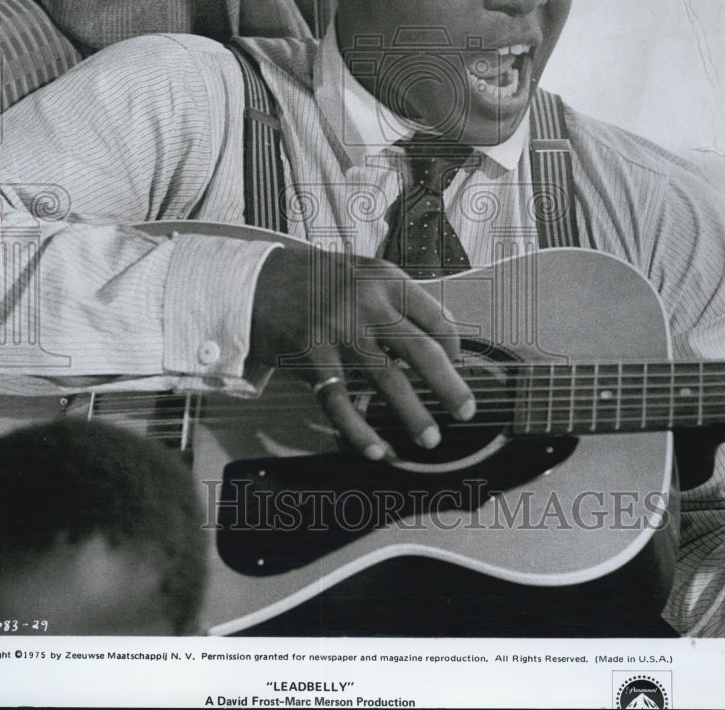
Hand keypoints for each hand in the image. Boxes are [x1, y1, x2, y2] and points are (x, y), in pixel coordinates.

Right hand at [250, 245, 474, 459]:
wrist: (257, 281)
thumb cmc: (318, 281)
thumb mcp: (363, 273)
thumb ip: (397, 302)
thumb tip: (437, 344)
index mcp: (386, 280)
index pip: (436, 318)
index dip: (453, 347)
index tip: (458, 366)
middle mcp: (367, 304)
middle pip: (422, 352)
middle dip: (450, 387)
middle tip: (467, 410)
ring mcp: (339, 332)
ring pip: (388, 381)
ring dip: (413, 415)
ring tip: (430, 439)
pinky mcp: (312, 357)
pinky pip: (342, 402)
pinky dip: (361, 431)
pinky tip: (377, 450)